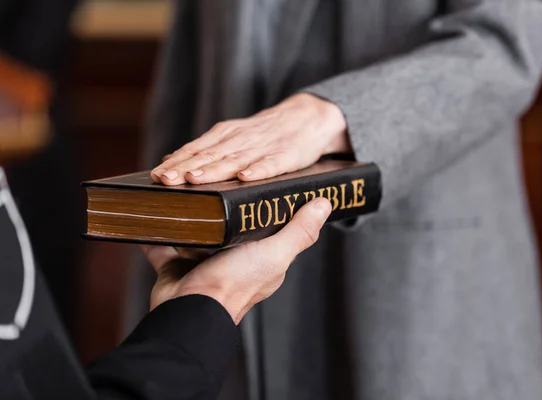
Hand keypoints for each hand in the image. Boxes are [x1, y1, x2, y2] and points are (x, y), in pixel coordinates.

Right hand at [142, 197, 331, 323]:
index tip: (254, 180)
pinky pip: (164, 244)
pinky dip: (157, 232)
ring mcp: (202, 263)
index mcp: (260, 258)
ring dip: (189, 215)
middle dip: (220, 207)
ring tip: (185, 188)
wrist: (188, 312)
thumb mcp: (275, 253)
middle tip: (213, 177)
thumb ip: (299, 230)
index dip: (262, 206)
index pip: (266, 225)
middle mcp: (232, 260)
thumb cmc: (235, 285)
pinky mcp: (174, 266)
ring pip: (195, 231)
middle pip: (228, 226)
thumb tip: (325, 204)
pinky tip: (153, 210)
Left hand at [151, 93, 350, 185]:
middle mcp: (239, 139)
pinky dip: (258, 170)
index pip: (195, 149)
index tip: (155, 176)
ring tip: (194, 179)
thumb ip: (207, 150)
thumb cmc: (266, 133)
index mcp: (225, 136)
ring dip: (213, 170)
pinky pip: (270, 164)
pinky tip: (245, 177)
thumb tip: (173, 162)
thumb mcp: (234, 136)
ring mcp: (262, 147)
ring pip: (234, 160)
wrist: (308, 117)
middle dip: (185, 167)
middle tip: (165, 180)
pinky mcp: (285, 156)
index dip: (175, 162)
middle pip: (209, 155)